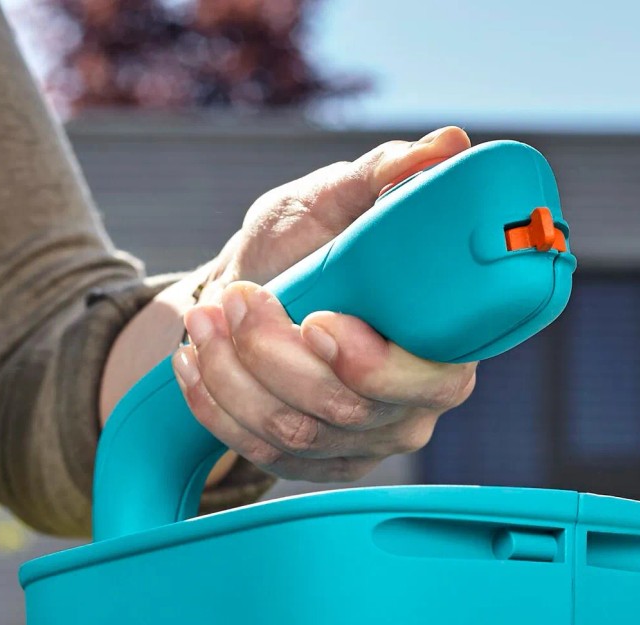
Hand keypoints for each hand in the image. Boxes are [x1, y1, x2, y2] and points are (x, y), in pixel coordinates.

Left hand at [175, 125, 477, 485]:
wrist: (258, 290)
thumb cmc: (309, 247)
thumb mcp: (338, 200)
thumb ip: (387, 176)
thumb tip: (447, 145)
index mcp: (444, 351)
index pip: (424, 381)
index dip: (371, 364)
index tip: (318, 321)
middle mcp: (409, 410)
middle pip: (345, 409)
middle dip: (276, 358)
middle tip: (238, 300)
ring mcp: (358, 445)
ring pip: (292, 432)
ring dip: (235, 375)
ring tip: (203, 316)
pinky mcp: (309, 464)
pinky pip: (257, 452)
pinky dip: (213, 404)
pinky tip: (192, 360)